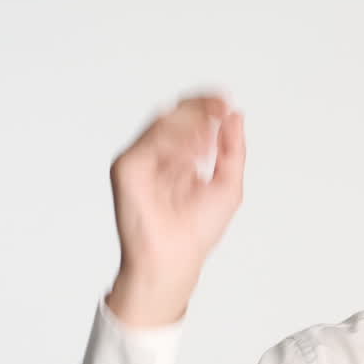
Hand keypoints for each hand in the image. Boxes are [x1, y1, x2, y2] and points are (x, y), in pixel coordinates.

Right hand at [106, 94, 245, 323]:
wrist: (175, 259)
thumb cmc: (196, 233)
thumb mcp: (228, 186)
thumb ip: (232, 149)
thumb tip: (235, 116)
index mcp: (183, 159)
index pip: (191, 122)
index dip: (208, 108)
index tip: (227, 104)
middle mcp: (161, 157)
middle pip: (175, 115)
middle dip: (199, 107)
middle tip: (220, 106)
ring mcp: (143, 160)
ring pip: (162, 121)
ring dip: (189, 120)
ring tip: (210, 128)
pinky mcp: (128, 167)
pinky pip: (149, 140)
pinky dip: (173, 138)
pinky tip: (193, 148)